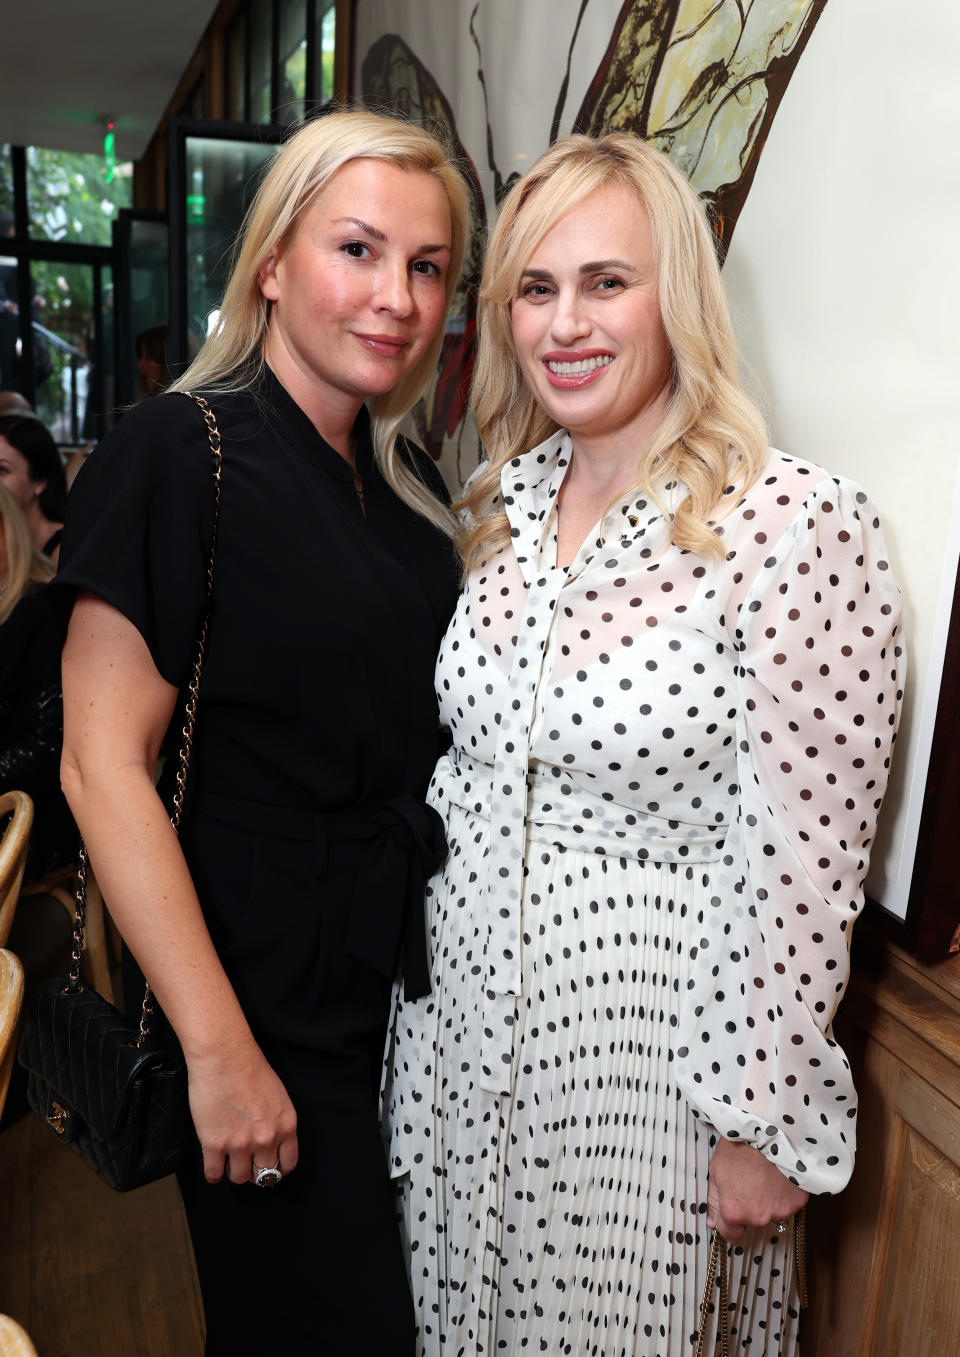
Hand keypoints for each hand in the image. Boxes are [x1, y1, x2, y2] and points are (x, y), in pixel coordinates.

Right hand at [186, 1039, 298, 1185]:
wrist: (225, 1056)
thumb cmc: (250, 1068)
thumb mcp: (278, 1097)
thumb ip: (277, 1123)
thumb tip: (271, 1142)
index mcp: (286, 1126)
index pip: (287, 1165)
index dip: (276, 1170)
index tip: (268, 1167)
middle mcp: (266, 1139)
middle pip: (263, 1175)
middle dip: (254, 1170)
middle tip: (245, 1161)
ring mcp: (240, 1144)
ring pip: (239, 1178)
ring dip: (233, 1171)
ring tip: (228, 1158)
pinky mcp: (215, 1144)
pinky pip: (214, 1174)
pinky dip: (213, 1172)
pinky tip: (213, 1162)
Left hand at [706, 1139, 807, 1242]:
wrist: (769, 1132)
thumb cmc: (741, 1146)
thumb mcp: (716, 1170)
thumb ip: (714, 1200)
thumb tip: (713, 1222)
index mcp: (734, 1212)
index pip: (731, 1235)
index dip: (730, 1223)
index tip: (733, 1210)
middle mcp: (757, 1218)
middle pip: (752, 1222)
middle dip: (749, 1208)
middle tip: (750, 1183)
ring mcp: (779, 1212)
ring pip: (771, 1214)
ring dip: (768, 1202)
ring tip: (765, 1177)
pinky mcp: (796, 1203)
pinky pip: (788, 1204)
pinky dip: (784, 1195)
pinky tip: (779, 1177)